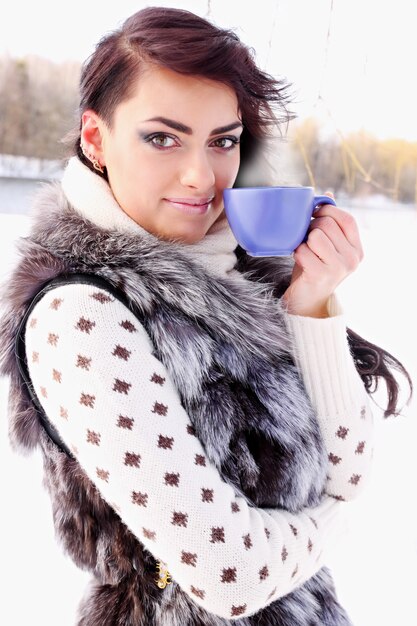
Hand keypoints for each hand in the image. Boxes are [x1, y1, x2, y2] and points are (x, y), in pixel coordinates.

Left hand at [282, 193, 363, 317]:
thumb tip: (328, 195)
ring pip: (316, 236)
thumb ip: (329, 222)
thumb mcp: (326, 245)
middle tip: (306, 238)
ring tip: (305, 251)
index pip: (347, 219)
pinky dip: (297, 253)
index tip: (314, 214)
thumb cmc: (314, 268)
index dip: (328, 211)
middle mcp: (352, 259)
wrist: (306, 300)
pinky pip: (303, 251)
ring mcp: (338, 268)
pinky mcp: (321, 276)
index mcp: (357, 249)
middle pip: (328, 225)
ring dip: (304, 241)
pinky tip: (300, 262)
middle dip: (311, 227)